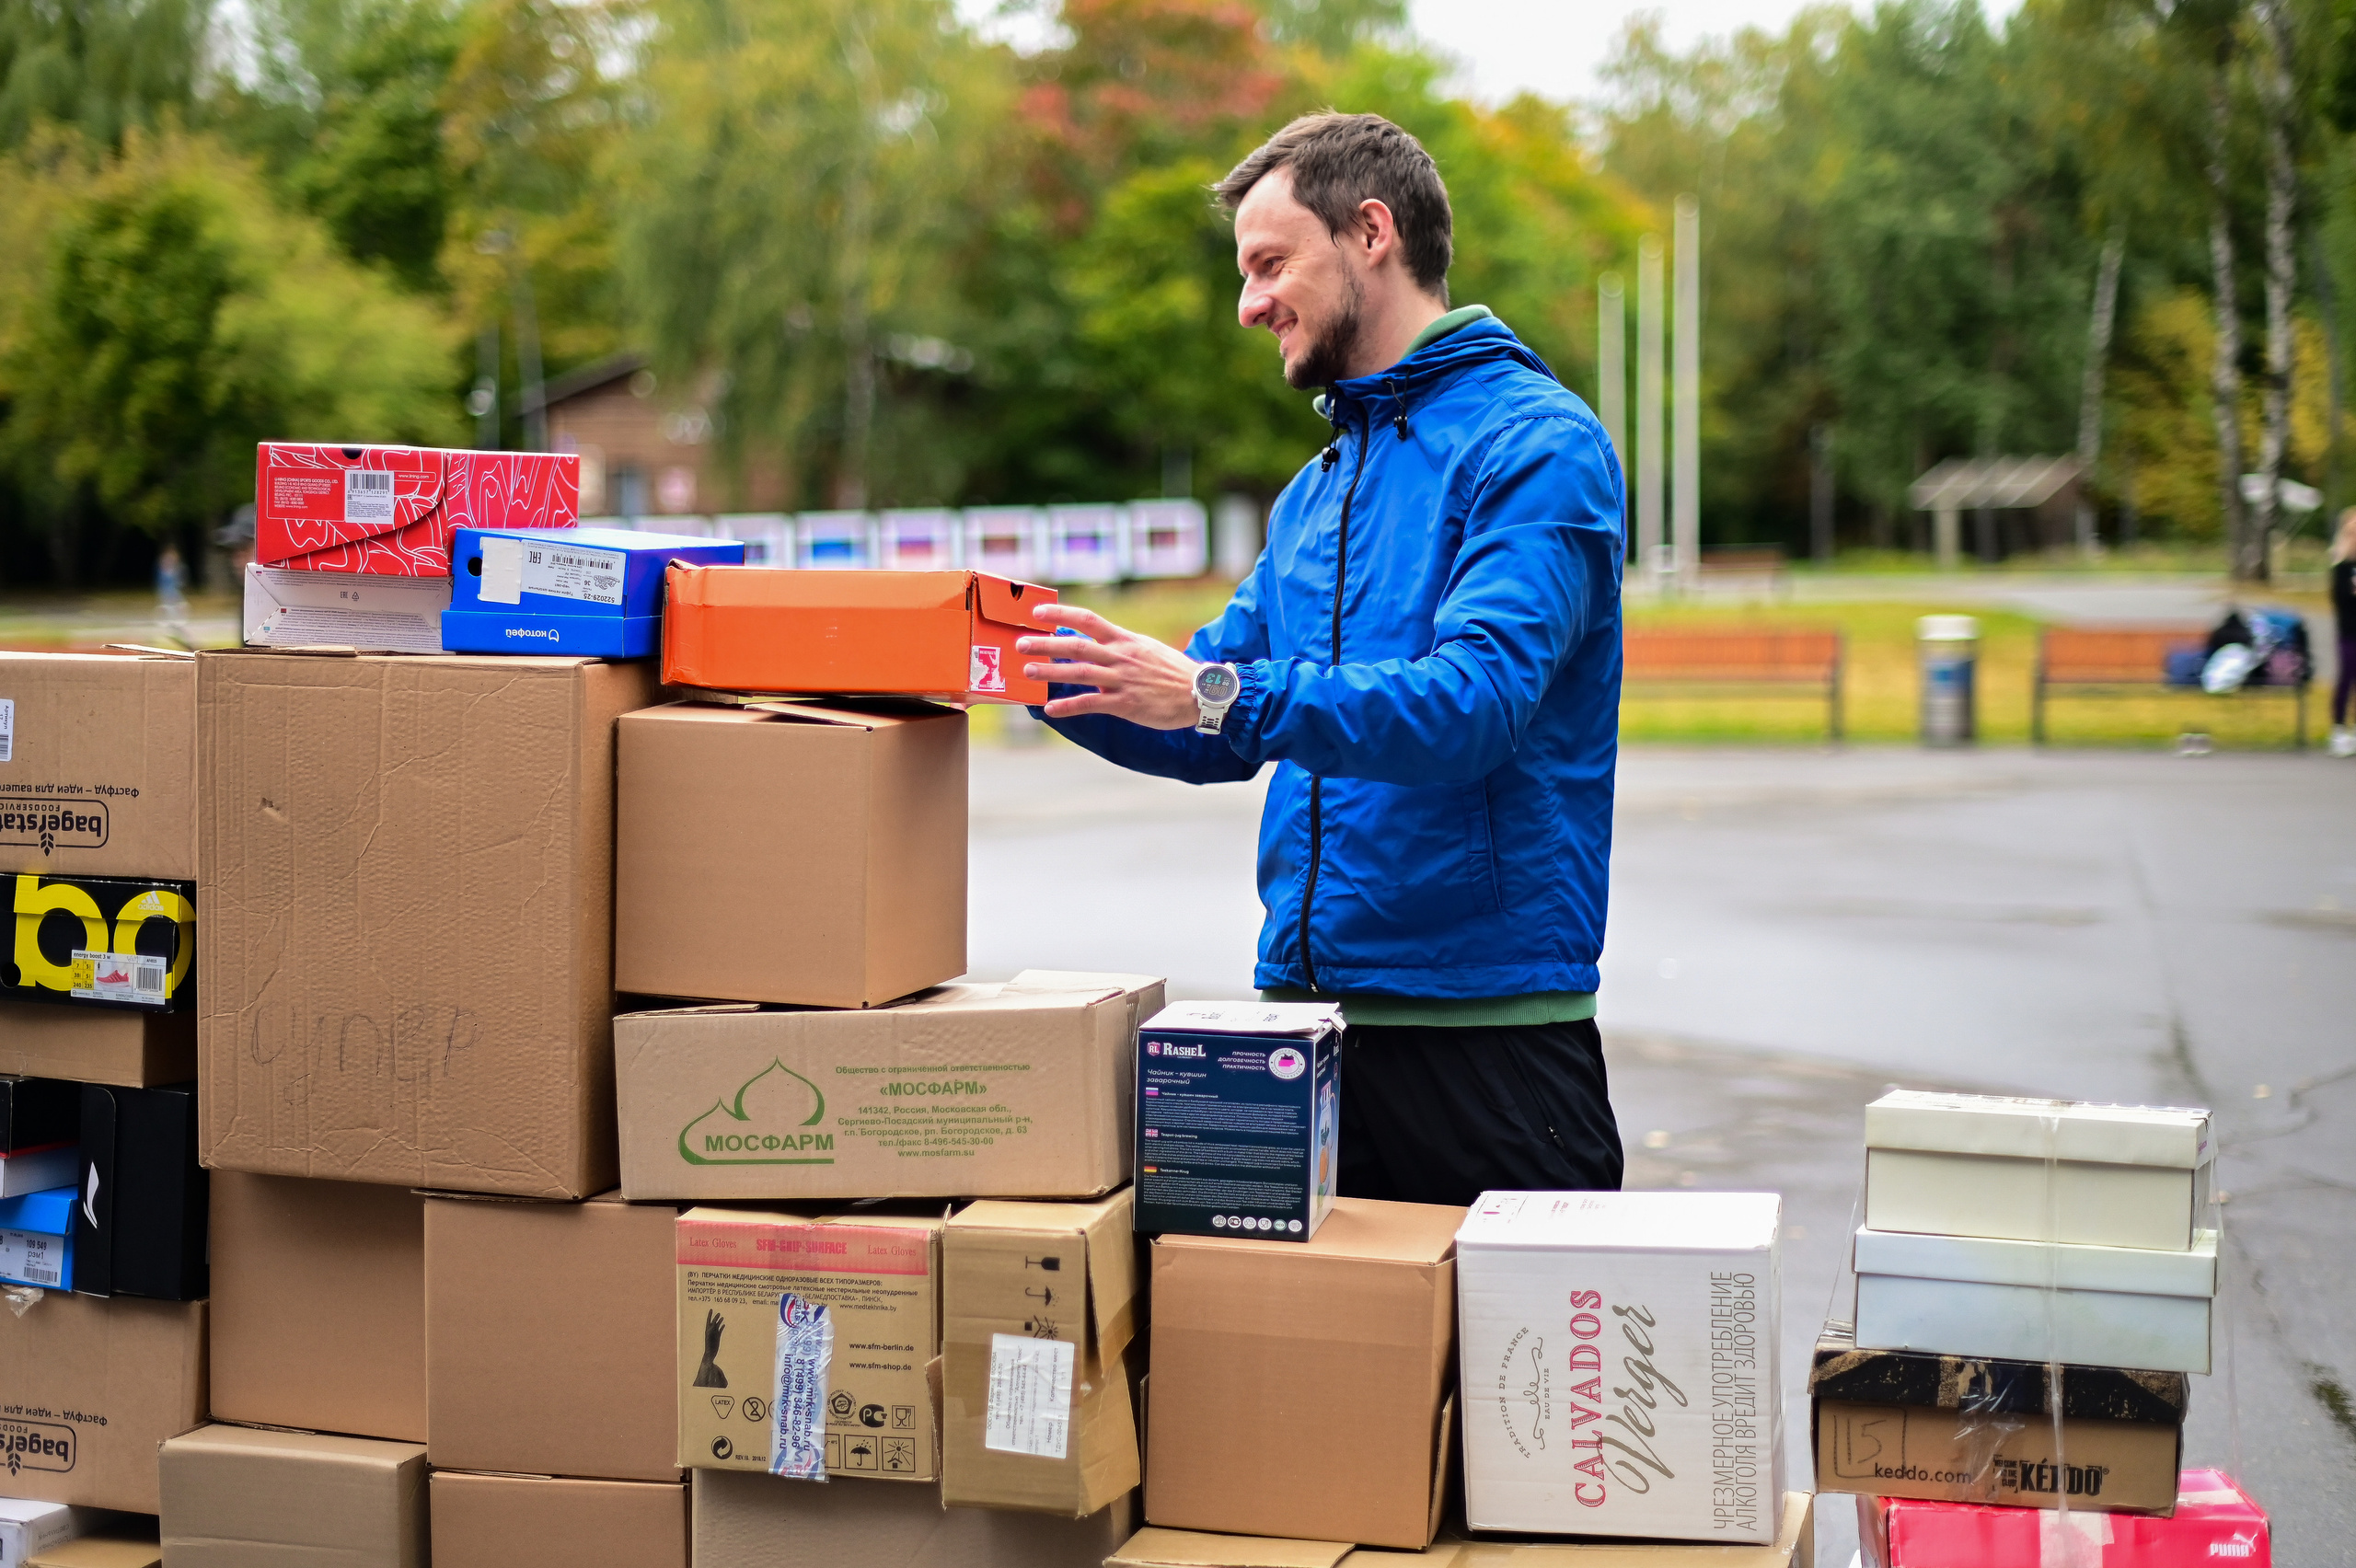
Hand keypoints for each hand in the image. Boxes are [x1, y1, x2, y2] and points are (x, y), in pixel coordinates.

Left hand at [1017, 603, 1204, 729]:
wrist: (1200, 693)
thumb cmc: (1172, 671)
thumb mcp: (1146, 648)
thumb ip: (1119, 645)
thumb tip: (1093, 642)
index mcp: (1124, 640)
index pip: (1088, 620)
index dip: (1060, 614)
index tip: (1038, 613)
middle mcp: (1120, 657)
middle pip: (1076, 646)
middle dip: (1046, 644)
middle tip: (1021, 643)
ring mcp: (1122, 680)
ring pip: (1079, 673)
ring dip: (1051, 672)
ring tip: (1029, 671)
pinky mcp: (1126, 704)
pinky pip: (1091, 704)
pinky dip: (1069, 706)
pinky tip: (1050, 709)